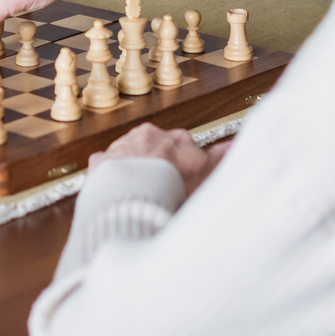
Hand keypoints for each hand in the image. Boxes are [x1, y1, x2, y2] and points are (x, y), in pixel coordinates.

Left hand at [89, 125, 233, 198]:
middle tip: (164, 192)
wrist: (133, 199)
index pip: (185, 149)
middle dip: (160, 168)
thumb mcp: (203, 176)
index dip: (186, 169)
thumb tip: (233, 146)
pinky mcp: (101, 161)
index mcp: (175, 138)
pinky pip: (108, 166)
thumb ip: (218, 160)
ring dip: (136, 172)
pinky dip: (113, 178)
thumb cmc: (171, 190)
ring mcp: (122, 146)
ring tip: (143, 195)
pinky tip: (120, 193)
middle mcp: (147, 136)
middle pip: (157, 151)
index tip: (184, 183)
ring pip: (132, 156)